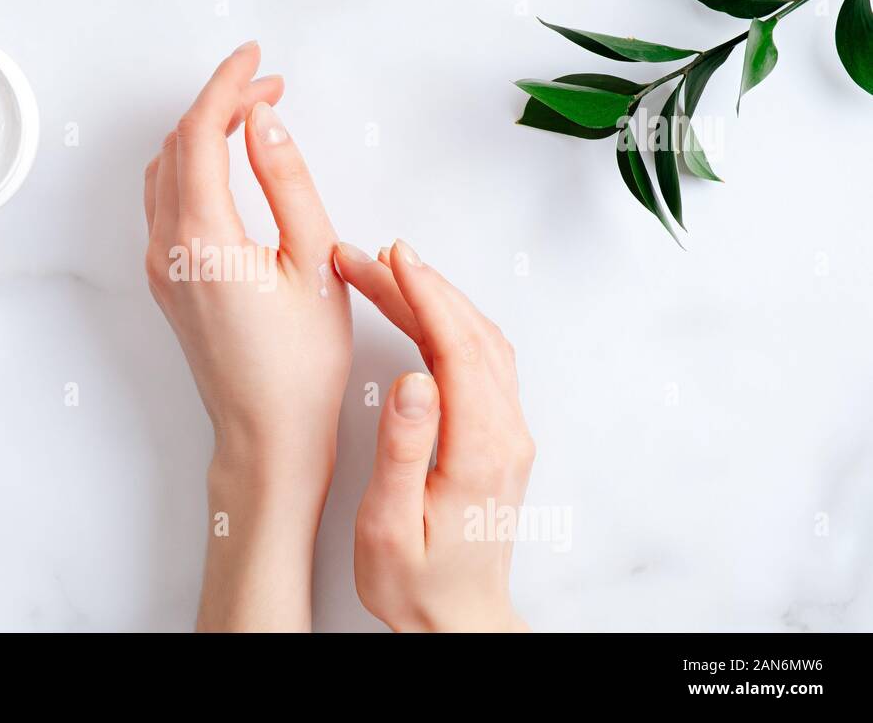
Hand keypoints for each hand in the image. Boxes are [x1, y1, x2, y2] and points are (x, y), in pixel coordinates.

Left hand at [144, 42, 350, 629]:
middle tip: (269, 86)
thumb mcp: (314, 263)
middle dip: (219, 103)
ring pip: (165, 172)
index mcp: (202, 237)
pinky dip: (192, 169)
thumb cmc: (300, 366)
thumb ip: (287, 182)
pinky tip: (228, 168)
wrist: (265, 437)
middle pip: (177, 145)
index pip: (201, 132)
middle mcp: (166, 247)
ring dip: (202, 135)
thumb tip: (264, 122)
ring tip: (253, 119)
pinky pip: (165, 203)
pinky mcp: (165, 283)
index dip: (227, 84)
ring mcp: (159, 267)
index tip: (257, 58)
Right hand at [333, 239, 534, 631]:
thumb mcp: (389, 525)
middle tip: (368, 257)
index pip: (456, 349)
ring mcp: (508, 433)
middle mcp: (505, 434)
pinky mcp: (499, 437)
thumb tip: (412, 381)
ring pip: (480, 342)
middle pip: (470, 333)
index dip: (424, 295)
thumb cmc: (416, 581)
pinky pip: (481, 361)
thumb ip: (403, 450)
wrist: (457, 619)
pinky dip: (449, 324)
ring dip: (436, 300)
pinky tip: (419, 314)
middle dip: (420, 285)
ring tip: (384, 273)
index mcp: (480, 451)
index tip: (392, 258)